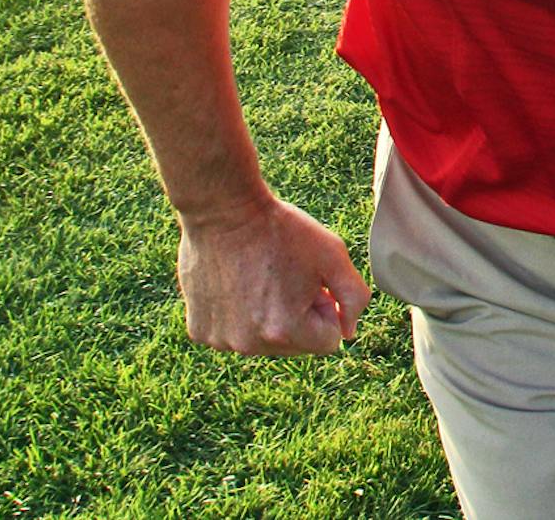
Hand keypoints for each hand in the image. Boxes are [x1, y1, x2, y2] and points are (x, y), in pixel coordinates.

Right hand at [176, 196, 370, 354]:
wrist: (224, 210)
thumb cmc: (281, 230)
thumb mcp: (334, 254)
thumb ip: (355, 297)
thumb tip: (348, 332)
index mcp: (286, 330)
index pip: (328, 340)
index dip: (327, 307)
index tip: (313, 282)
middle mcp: (250, 344)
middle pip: (296, 345)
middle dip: (299, 317)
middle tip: (287, 277)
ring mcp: (221, 340)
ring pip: (263, 340)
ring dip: (268, 317)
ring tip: (259, 278)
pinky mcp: (199, 330)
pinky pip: (233, 333)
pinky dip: (238, 315)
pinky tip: (235, 283)